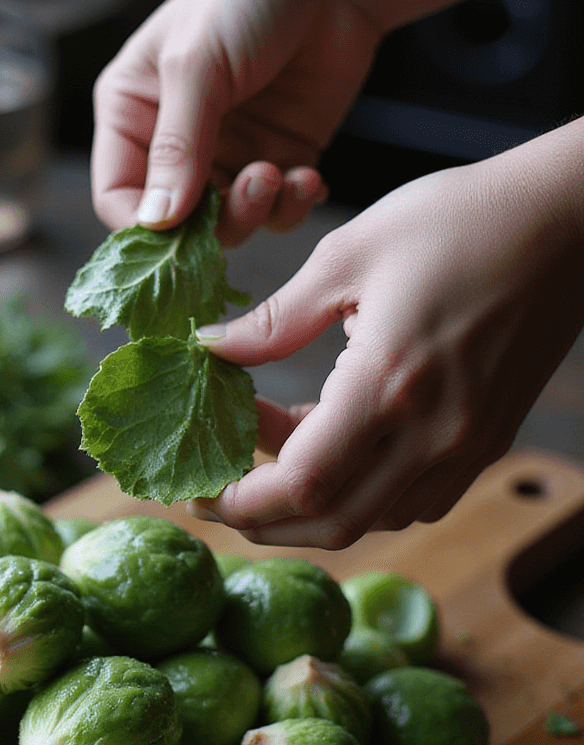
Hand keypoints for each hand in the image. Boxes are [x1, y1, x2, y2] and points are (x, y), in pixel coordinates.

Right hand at [91, 0, 380, 242]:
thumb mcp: (198, 65)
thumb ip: (177, 147)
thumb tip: (156, 223)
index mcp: (133, 109)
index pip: (116, 195)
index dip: (143, 224)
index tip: (180, 232)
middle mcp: (175, 139)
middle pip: (175, 221)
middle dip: (213, 220)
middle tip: (251, 191)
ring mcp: (229, 151)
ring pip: (228, 223)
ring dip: (256, 211)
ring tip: (280, 175)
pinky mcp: (278, 157)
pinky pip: (276, 210)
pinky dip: (292, 205)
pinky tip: (308, 176)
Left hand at [191, 133, 583, 547]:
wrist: (567, 220)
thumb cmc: (460, 219)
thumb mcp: (349, 254)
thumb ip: (275, 318)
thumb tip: (210, 350)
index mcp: (391, 384)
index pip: (301, 485)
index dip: (240, 500)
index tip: (199, 482)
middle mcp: (433, 434)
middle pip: (332, 525)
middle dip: (262, 521)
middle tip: (217, 491)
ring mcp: (466, 447)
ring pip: (372, 520)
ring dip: (310, 506)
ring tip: (267, 453)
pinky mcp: (485, 443)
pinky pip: (410, 500)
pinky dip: (358, 492)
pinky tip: (328, 445)